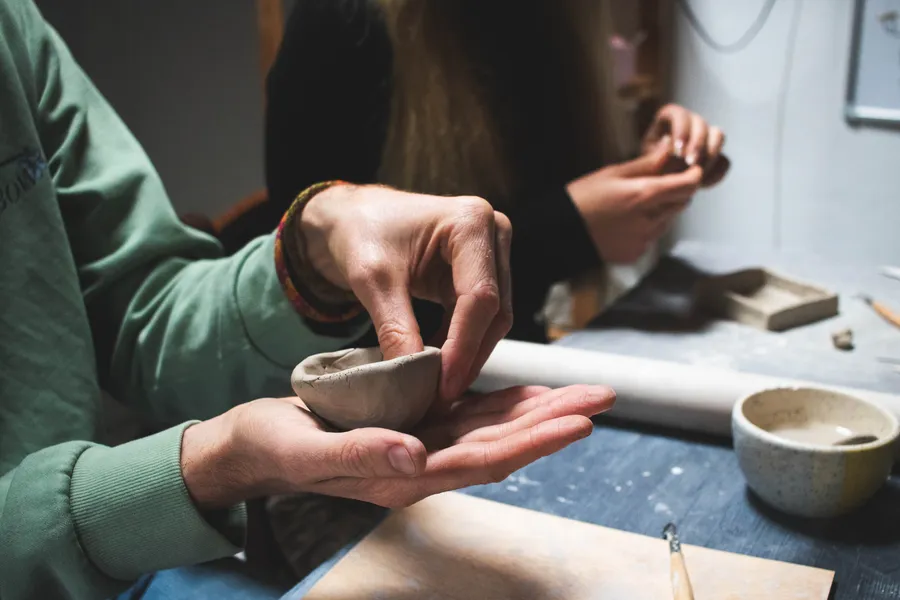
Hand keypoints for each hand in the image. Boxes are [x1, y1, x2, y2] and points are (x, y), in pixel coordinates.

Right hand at [181, 385, 614, 508]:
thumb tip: (414, 454)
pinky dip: (500, 403)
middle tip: (603, 397)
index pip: (482, 460)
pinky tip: (525, 393)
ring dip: (537, 412)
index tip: (578, 421)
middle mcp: (420, 465)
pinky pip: (465, 416)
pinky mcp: (410, 427)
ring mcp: (418, 447)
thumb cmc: (272, 449)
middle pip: (501, 445)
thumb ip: (358, 454)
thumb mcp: (306, 450)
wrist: (251, 447)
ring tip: (581, 392)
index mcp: (402, 476)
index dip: (532, 442)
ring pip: (491, 430)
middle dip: (553, 423)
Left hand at [298, 184, 512, 399]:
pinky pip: (480, 318)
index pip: (479, 297)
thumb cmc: (361, 232)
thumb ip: (395, 328)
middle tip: (440, 397)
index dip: (463, 346)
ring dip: (467, 355)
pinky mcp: (483, 273)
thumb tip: (414, 382)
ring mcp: (493, 253)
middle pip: (494, 311)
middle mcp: (494, 233)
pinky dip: (460, 344)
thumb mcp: (372, 280)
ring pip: (492, 320)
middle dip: (468, 357)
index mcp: (471, 221)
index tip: (443, 386)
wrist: (354, 216)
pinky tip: (437, 367)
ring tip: (436, 388)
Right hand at [567, 139, 702, 263]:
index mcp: (644, 196)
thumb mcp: (612, 173)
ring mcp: (644, 240)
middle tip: (659, 182)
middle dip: (677, 191)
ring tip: (637, 203)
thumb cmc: (581, 198)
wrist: (559, 233)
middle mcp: (649, 221)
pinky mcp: (636, 253)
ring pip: (668, 220)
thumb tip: (670, 149)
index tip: (689, 168)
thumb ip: (647, 163)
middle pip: (682, 202)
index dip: (693, 174)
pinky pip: (652, 236)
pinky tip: (626, 221)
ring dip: (663, 209)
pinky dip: (648, 226)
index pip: (688, 185)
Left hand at [641, 103, 729, 186]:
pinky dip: (717, 172)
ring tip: (698, 173)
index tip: (677, 150)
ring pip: (718, 136)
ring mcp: (705, 136)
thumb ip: (657, 153)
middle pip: (701, 123)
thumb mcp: (646, 158)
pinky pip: (724, 160)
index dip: (681, 130)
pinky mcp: (714, 154)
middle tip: (689, 163)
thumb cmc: (645, 167)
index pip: (679, 114)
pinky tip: (703, 184)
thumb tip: (670, 145)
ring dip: (711, 154)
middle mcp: (690, 122)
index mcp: (669, 117)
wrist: (655, 182)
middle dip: (698, 144)